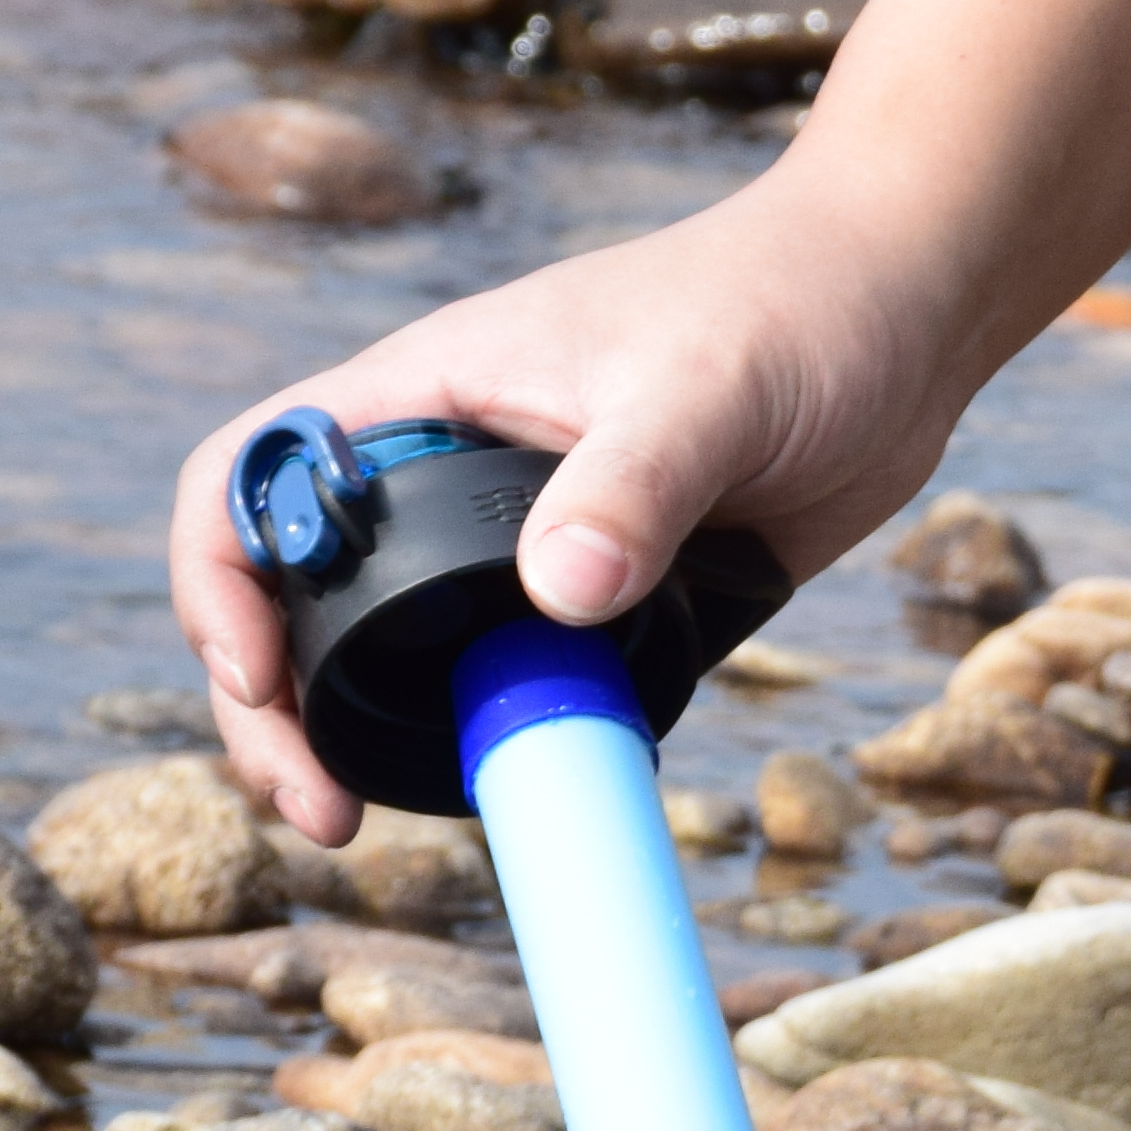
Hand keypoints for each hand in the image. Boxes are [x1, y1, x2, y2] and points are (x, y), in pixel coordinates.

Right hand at [161, 166, 959, 847]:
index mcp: (425, 395)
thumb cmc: (794, 303)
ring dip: (374, 739)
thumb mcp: (708, 390)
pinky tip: (527, 787)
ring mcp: (524, 542)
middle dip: (280, 706)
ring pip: (403, 652)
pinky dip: (497, 739)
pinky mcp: (608, 597)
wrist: (907, 319)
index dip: (223, 580)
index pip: (252, 477)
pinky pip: (518, 682)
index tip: (260, 681)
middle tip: (323, 813)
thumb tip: (557, 595)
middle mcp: (450, 472)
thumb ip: (631, 485)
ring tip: (372, 827)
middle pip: (303, 595)